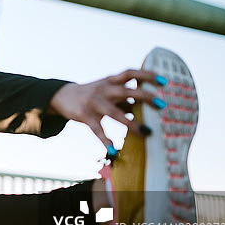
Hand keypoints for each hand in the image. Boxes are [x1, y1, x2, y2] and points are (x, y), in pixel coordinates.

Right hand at [48, 69, 163, 151]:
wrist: (61, 95)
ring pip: (114, 113)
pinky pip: (97, 130)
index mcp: (110, 81)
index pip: (130, 73)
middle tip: (161, 105)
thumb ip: (124, 98)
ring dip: (131, 123)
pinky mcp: (84, 115)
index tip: (163, 81)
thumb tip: (144, 110)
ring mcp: (93, 102)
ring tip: (146, 132)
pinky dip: (105, 141)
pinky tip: (113, 151)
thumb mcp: (106, 91)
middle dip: (144, 97)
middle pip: (126, 91)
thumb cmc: (91, 94)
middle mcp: (103, 90)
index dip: (146, 75)